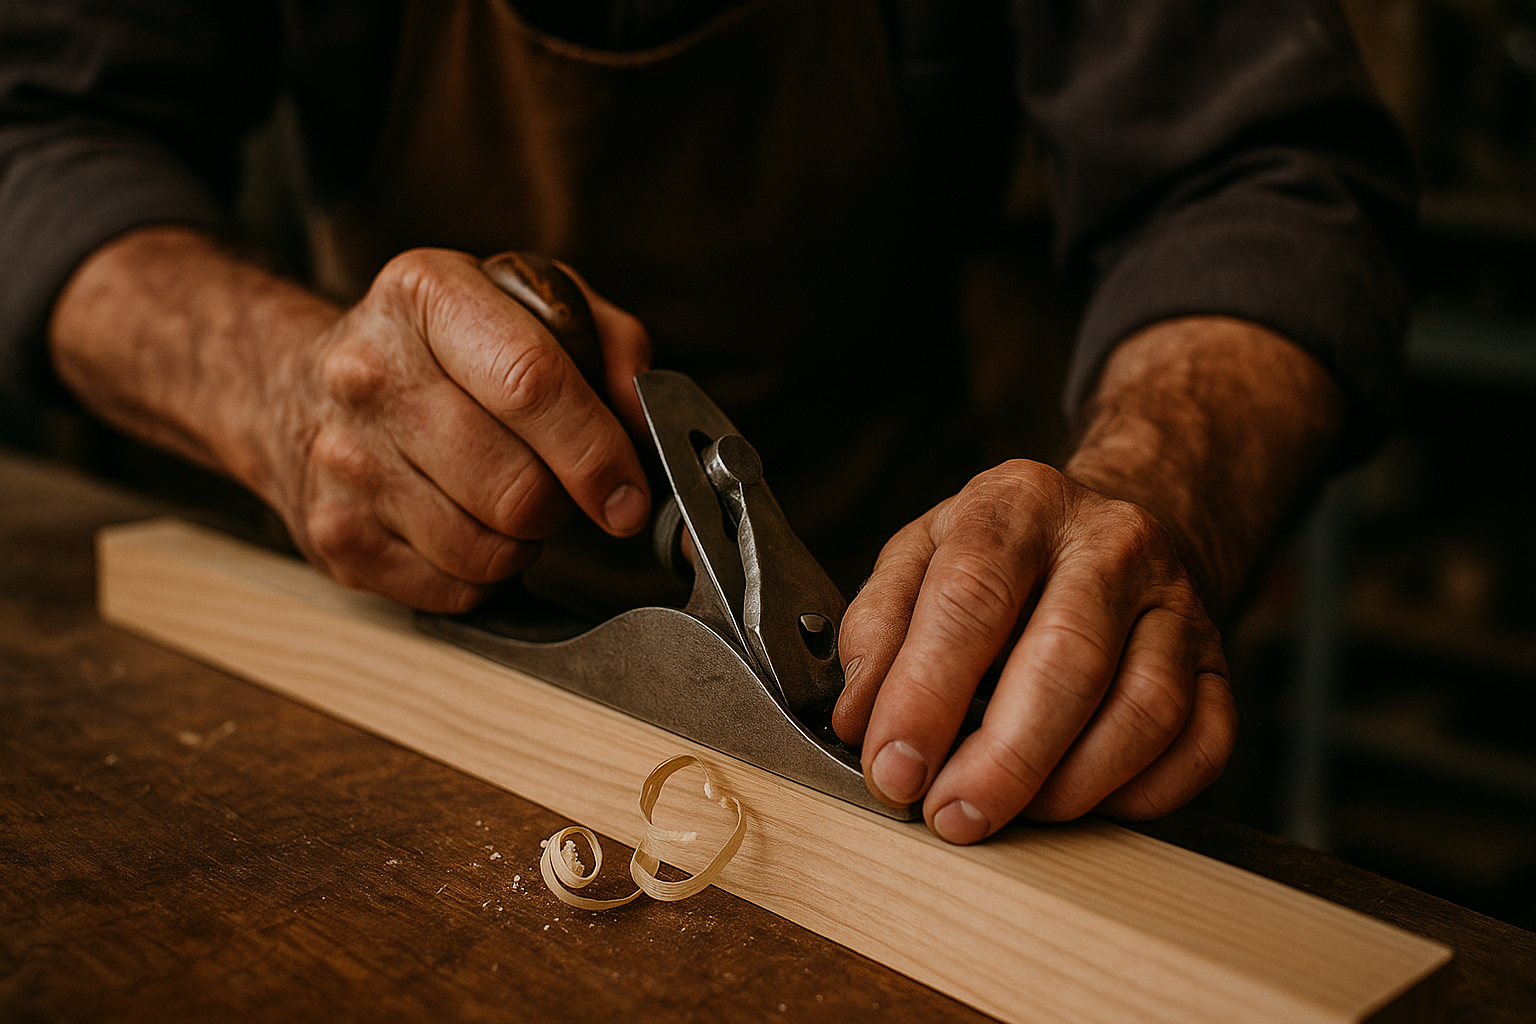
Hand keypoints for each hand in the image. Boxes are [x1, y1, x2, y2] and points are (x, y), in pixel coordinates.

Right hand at [269, 248, 652, 611]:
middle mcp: (371, 372)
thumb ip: (609, 343)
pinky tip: (463, 525)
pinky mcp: (336, 536)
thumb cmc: (442, 351)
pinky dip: (482, 574)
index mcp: (427, 295)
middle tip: (555, 484)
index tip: (629, 493)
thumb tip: (645, 417)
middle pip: (517, 486)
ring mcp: (344, 459)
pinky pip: (455, 589)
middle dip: (562, 503)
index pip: (532, 383)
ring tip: (503, 497)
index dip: (597, 451)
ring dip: (523, 540)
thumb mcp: (527, 306)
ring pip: (490, 549)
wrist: (300, 390)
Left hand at [831, 460, 1235, 842]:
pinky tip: (1082, 802)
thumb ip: (875, 632)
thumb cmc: (996, 562)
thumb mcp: (916, 561)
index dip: (926, 695)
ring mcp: (1177, 602)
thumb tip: (858, 719)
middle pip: (1066, 658)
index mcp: (1018, 504)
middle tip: (951, 817)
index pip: (971, 598)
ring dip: (1069, 786)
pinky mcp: (1220, 662)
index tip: (893, 771)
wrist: (1103, 535)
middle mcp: (1111, 542)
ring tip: (1010, 814)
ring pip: (1145, 709)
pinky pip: (1201, 744)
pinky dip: (1140, 794)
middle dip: (1002, 759)